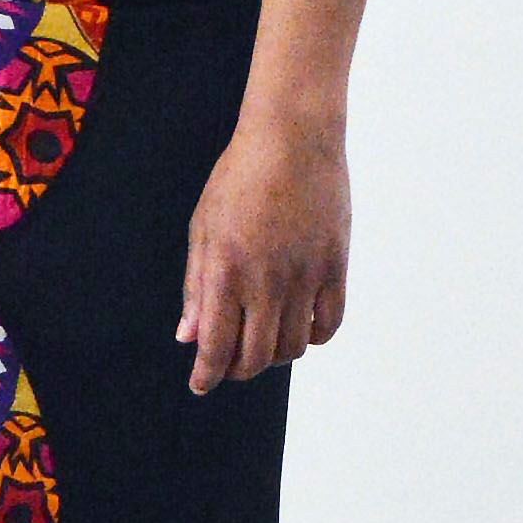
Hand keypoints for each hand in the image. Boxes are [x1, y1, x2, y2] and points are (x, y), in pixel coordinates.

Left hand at [175, 117, 348, 393]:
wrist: (292, 138)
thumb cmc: (240, 177)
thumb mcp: (203, 228)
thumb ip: (196, 287)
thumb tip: (188, 337)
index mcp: (226, 271)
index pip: (216, 346)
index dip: (207, 375)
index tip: (201, 384)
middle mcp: (266, 280)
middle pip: (256, 357)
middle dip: (238, 369)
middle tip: (231, 364)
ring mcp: (305, 276)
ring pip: (293, 347)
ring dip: (275, 355)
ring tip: (263, 341)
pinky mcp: (335, 267)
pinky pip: (328, 324)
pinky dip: (313, 338)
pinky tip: (298, 327)